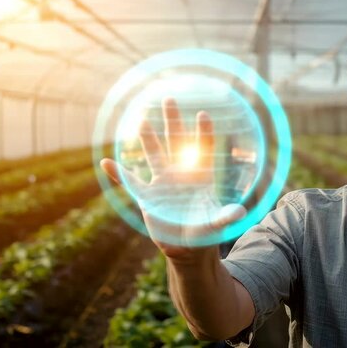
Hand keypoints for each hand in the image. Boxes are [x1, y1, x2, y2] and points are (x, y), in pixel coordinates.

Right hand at [100, 97, 245, 258]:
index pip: (203, 149)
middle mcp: (181, 174)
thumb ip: (225, 217)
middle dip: (173, 121)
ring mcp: (163, 183)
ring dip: (147, 138)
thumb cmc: (205, 232)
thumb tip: (240, 214)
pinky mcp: (147, 197)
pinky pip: (130, 182)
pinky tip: (106, 162)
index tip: (203, 113)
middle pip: (176, 142)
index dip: (203, 133)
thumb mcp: (216, 224)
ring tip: (142, 119)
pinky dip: (119, 173)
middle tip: (169, 98)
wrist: (187, 248)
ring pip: (154, 154)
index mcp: (201, 176)